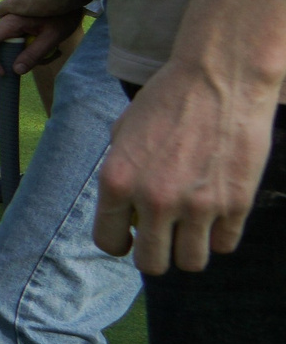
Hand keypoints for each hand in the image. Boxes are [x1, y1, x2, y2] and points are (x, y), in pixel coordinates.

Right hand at [0, 10, 83, 76]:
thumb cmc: (63, 11)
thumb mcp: (52, 37)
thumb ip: (33, 54)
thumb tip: (15, 70)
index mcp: (9, 23)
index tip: (4, 71)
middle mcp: (6, 15)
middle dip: (15, 55)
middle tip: (39, 58)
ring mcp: (12, 9)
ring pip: (10, 35)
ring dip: (25, 44)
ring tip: (51, 43)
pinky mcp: (21, 5)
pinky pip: (18, 25)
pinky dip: (28, 32)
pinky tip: (47, 29)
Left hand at [94, 55, 279, 273]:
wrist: (220, 79)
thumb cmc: (168, 99)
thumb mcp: (124, 133)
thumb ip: (122, 173)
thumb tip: (124, 209)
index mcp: (117, 181)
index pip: (108, 241)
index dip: (120, 242)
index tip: (131, 237)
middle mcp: (154, 200)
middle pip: (152, 263)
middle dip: (155, 254)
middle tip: (164, 237)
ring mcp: (197, 206)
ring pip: (191, 262)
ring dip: (189, 249)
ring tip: (191, 228)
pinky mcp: (236, 205)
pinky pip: (225, 245)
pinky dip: (220, 236)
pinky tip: (217, 215)